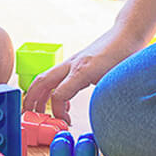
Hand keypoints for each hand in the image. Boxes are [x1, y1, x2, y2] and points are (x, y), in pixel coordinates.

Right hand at [23, 27, 145, 122]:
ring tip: (40, 111)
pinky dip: (53, 90)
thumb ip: (104, 97)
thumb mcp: (115, 80)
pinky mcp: (77, 62)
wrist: (128, 33)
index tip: (66, 123)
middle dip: (31, 99)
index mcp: (81, 70)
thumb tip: (99, 116)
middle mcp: (72, 65)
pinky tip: (64, 103)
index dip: (58, 112)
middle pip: (42, 82)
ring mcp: (73, 62)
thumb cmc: (125, 53)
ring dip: (39, 94)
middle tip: (28, 115)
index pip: (58, 95)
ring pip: (47, 78)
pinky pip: (58, 77)